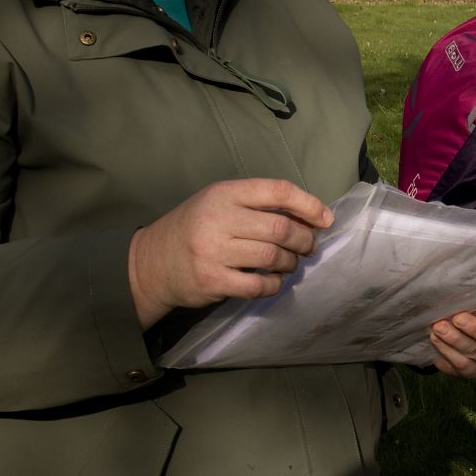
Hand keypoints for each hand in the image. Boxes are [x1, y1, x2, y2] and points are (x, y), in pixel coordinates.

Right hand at [128, 179, 331, 329]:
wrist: (150, 263)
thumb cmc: (192, 229)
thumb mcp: (218, 203)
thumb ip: (256, 206)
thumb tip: (309, 217)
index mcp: (223, 193)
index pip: (277, 191)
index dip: (308, 204)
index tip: (325, 219)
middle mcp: (218, 218)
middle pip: (281, 228)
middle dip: (304, 240)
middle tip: (308, 247)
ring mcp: (214, 251)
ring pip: (273, 257)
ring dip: (290, 263)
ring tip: (290, 263)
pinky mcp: (213, 280)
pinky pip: (258, 285)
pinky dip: (273, 285)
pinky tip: (272, 281)